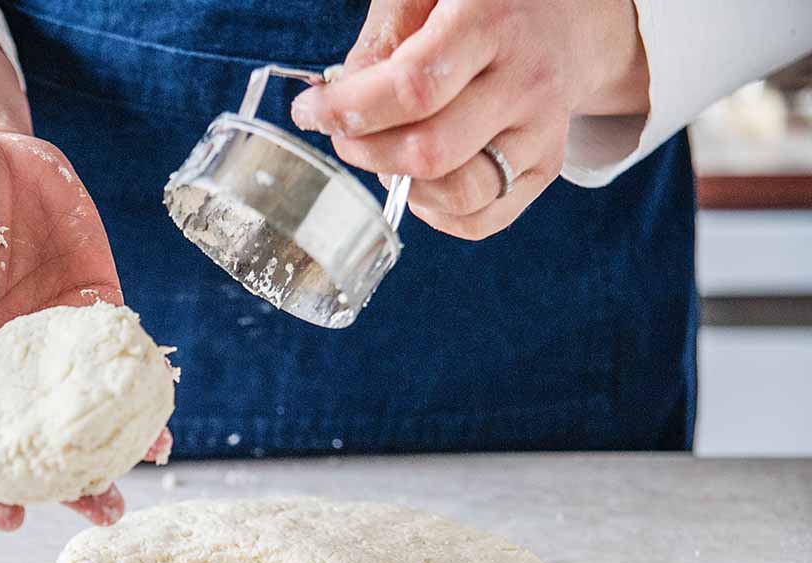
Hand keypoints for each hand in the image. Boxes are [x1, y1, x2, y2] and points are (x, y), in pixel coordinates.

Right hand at [0, 124, 171, 530]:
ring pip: (86, 410)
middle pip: (36, 440)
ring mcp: (57, 338)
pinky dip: (141, 390)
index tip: (6, 517)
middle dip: (64, 484)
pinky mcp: (98, 306)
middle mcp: (8, 362)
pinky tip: (160, 420)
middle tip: (99, 513)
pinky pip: (123, 357)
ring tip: (136, 484)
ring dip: (112, 450)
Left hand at [290, 0, 648, 239]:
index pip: (413, 88)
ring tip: (384, 154)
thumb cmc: (480, 2)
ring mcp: (542, 132)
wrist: (570, 16)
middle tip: (344, 134)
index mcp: (491, 21)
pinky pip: (481, 220)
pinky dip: (434, 214)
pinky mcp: (545, 169)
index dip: (350, 111)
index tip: (312, 111)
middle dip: (366, 152)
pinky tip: (419, 180)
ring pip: (458, 194)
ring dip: (400, 187)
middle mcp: (526, 81)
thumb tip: (339, 97)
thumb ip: (381, 37)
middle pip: (431, 151)